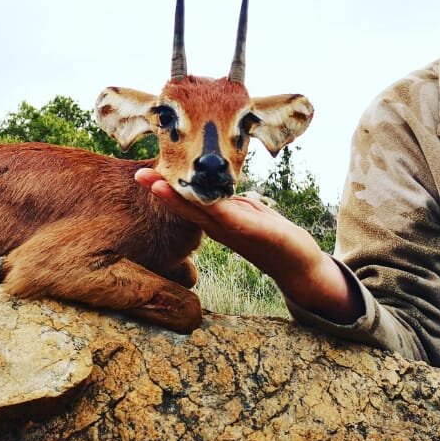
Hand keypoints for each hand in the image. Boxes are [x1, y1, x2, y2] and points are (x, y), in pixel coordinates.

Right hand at [134, 167, 363, 321]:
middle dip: (161, 191)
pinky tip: (196, 194)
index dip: (166, 189)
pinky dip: (209, 204)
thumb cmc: (275, 236)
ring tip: (155, 183)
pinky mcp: (250, 230)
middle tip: (138, 175)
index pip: (187, 202)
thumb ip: (230, 201)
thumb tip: (217, 186)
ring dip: (177, 197)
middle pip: (185, 207)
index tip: (144, 174)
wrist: (301, 266)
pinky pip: (226, 214)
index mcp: (217, 222)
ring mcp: (232, 230)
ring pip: (199, 211)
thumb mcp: (249, 212)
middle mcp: (219, 228)